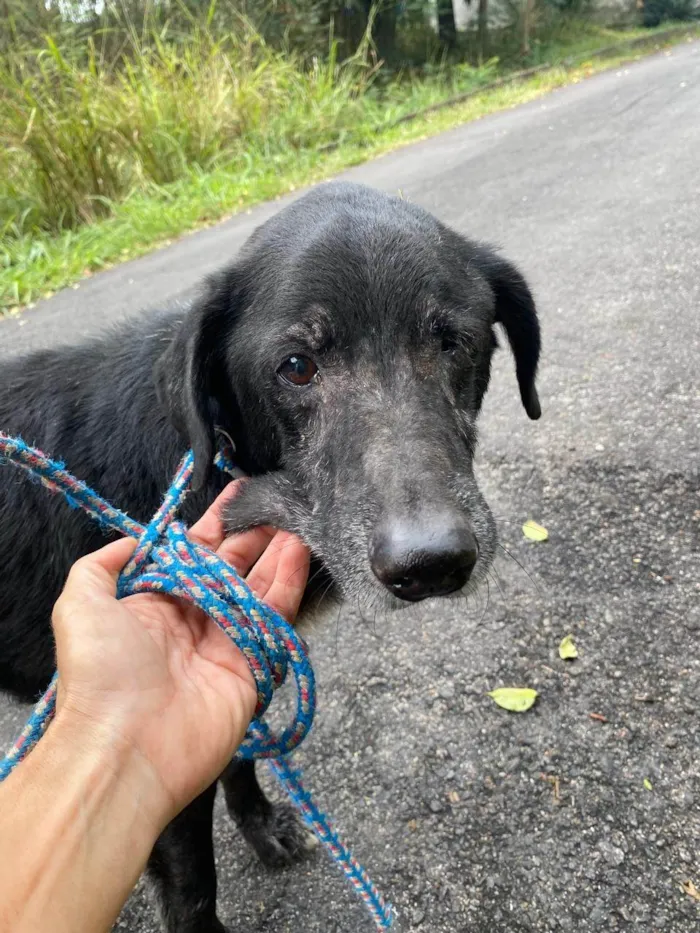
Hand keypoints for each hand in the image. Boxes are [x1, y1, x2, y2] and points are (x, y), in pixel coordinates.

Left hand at [51, 481, 309, 824]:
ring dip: (278, 554)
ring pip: (259, 588)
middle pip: (232, 568)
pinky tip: (299, 551)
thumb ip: (102, 565)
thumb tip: (135, 540)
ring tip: (298, 521)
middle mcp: (193, 621)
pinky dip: (288, 583)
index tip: (238, 495)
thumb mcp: (79, 605)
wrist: (126, 747)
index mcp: (156, 604)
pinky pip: (274, 618)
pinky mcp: (252, 666)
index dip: (216, 524)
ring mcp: (225, 643)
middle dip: (254, 535)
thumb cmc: (100, 674)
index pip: (194, 555)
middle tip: (279, 504)